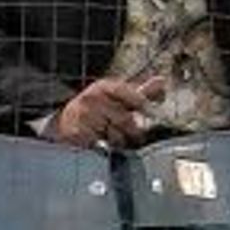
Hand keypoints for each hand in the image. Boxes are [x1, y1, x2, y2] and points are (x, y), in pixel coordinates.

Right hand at [47, 73, 163, 150]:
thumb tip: (162, 82)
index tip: (153, 112)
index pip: (127, 92)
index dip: (142, 102)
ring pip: (115, 135)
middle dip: (133, 131)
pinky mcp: (77, 132)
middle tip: (134, 136)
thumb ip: (140, 92)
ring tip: (113, 138)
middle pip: (124, 119)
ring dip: (119, 141)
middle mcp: (92, 98)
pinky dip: (105, 148)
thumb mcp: (116, 97)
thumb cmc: (98, 108)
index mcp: (104, 87)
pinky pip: (101, 145)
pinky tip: (101, 143)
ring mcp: (83, 115)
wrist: (67, 120)